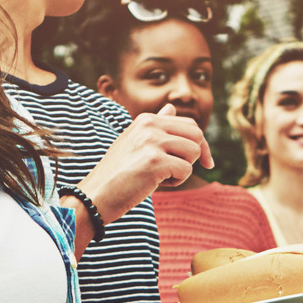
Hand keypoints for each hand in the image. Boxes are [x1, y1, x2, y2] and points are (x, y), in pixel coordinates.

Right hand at [78, 104, 211, 223]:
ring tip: (161, 176)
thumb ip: (156, 127)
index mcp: (146, 119)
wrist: (96, 195)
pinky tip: (155, 183)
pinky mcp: (154, 161)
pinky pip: (185, 170)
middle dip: (197, 156)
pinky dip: (176, 182)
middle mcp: (149, 125)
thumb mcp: (135, 143)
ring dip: (183, 170)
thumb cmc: (117, 173)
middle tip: (180, 172)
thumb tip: (171, 108)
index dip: (202, 145)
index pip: (190, 125)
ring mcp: (151, 142)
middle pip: (197, 135)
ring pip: (194, 153)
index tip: (207, 163)